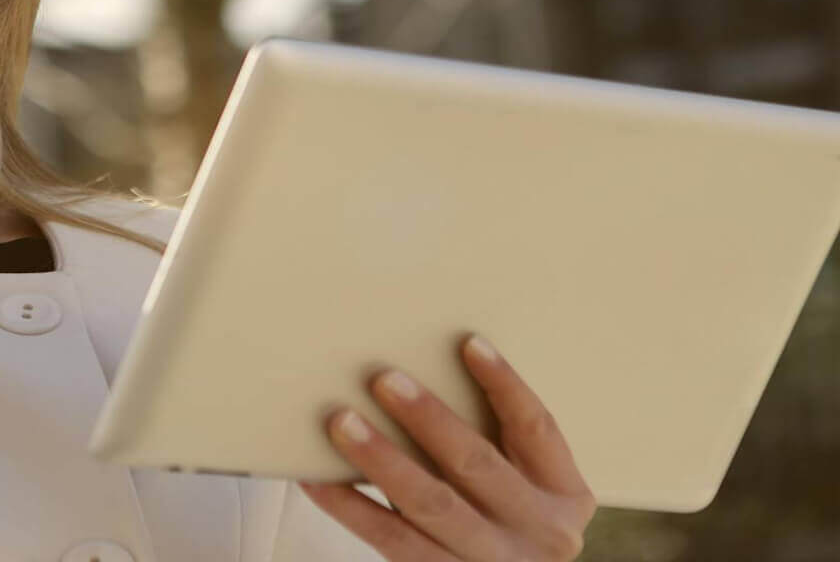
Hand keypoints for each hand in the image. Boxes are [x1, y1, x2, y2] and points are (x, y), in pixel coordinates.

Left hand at [298, 334, 597, 560]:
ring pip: (431, 504)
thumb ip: (488, 444)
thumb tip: (412, 376)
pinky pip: (392, 540)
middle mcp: (541, 532)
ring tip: (341, 422)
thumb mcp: (520, 489)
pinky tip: (317, 480)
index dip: (504, 384)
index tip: (468, 343)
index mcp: (566, 495)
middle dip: (429, 418)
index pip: (537, 428)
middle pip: (477, 464)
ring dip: (382, 459)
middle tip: (384, 379)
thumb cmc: (500, 521)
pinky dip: (350, 507)